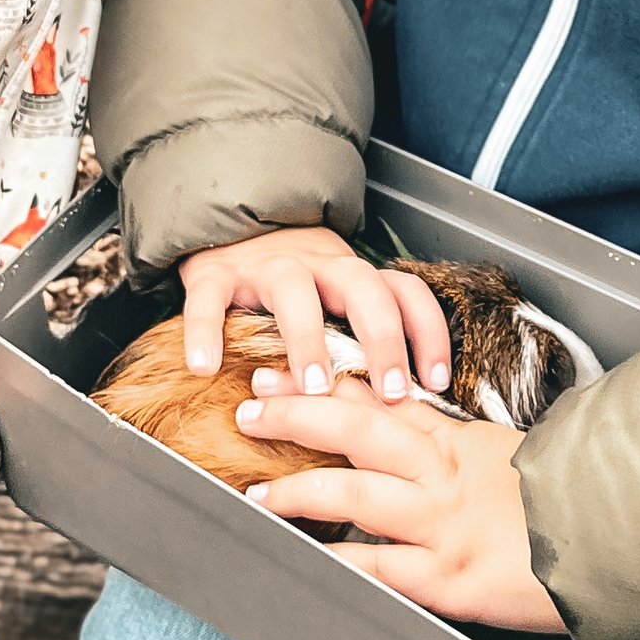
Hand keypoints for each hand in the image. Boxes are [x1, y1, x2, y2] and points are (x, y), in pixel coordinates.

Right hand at [175, 223, 453, 403]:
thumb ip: (363, 342)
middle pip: (363, 288)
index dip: (428, 334)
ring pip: (293, 292)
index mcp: (354, 276)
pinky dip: (204, 331)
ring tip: (312, 388)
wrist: (231, 229)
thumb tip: (408, 410)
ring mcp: (266, 268)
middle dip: (382, 339)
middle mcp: (318, 266)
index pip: (406, 293)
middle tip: (390, 391)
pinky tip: (204, 368)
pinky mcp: (215, 275)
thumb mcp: (335, 305)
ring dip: (307, 339)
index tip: (436, 382)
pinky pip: (208, 299)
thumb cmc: (295, 286)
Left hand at [243, 384, 565, 631]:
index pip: (380, 400)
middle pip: (355, 429)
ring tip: (257, 493)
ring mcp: (442, 527)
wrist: (619, 546)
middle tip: (251, 407)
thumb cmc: (572, 503)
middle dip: (297, 415)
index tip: (282, 372)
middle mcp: (443, 476)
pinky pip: (377, 568)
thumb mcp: (513, 458)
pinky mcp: (447, 580)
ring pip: (353, 496)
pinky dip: (335, 562)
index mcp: (458, 442)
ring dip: (297, 491)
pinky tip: (300, 561)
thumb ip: (461, 449)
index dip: (325, 384)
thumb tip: (418, 439)